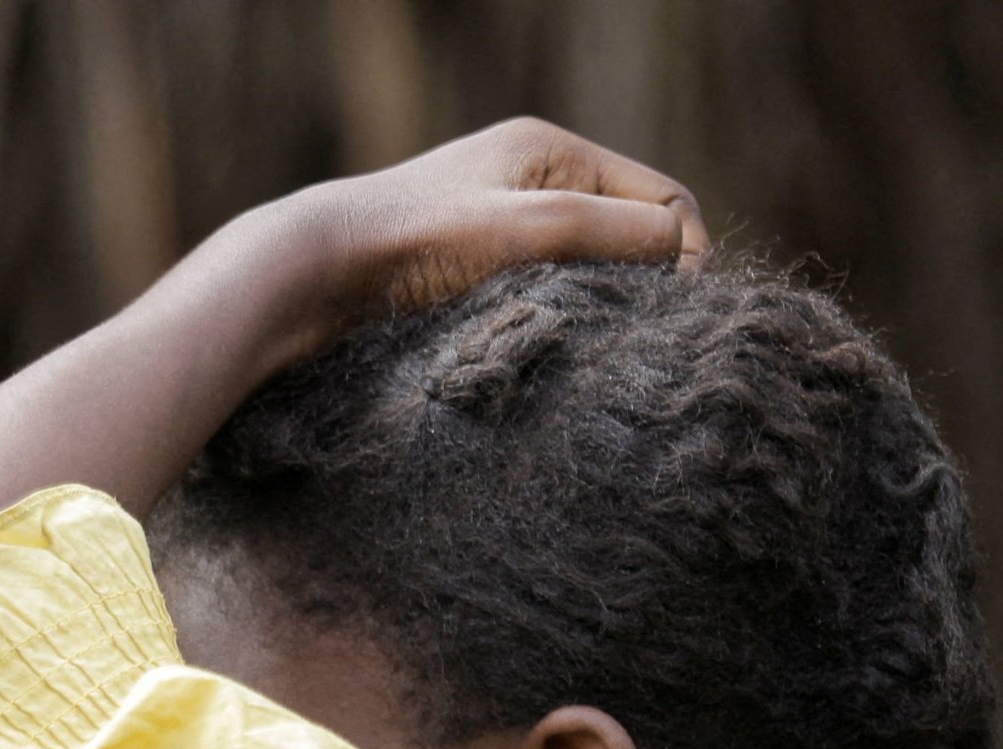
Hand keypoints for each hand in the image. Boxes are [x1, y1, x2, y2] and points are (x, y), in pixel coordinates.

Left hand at [287, 117, 708, 331]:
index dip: (682, 253)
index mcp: (554, 151)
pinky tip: (542, 345)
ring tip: (585, 343)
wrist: (317, 273)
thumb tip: (685, 249)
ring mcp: (502, 224)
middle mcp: (532, 179)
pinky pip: (543, 293)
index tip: (675, 311)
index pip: (662, 198)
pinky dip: (554, 318)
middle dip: (641, 281)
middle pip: (627, 234)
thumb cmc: (417, 243)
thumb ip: (612, 233)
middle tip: (634, 334)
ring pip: (586, 270)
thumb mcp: (531, 229)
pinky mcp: (473, 269)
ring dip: (596, 306)